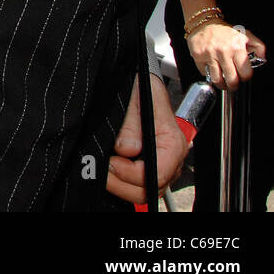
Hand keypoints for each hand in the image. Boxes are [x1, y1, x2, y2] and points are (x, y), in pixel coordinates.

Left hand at [106, 73, 185, 203]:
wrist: (137, 81)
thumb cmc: (139, 86)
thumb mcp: (133, 97)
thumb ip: (130, 124)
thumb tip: (126, 149)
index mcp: (172, 142)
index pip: (158, 173)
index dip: (131, 173)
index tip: (111, 162)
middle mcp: (170, 158)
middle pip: (150, 189)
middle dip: (122, 184)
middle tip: (100, 169)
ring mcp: (160, 164)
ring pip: (142, 191)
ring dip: (119, 184)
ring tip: (101, 168)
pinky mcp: (147, 166)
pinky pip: (136, 185)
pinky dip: (120, 182)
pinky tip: (106, 169)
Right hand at [187, 21, 263, 88]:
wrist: (204, 23)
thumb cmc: (225, 30)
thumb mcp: (246, 34)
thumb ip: (258, 46)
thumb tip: (262, 57)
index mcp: (237, 48)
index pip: (245, 73)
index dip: (245, 78)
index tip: (243, 77)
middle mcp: (223, 52)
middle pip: (231, 79)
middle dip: (233, 85)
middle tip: (233, 85)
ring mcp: (210, 54)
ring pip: (217, 79)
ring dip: (221, 84)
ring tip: (222, 83)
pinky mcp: (198, 56)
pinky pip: (204, 72)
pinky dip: (208, 74)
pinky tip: (211, 71)